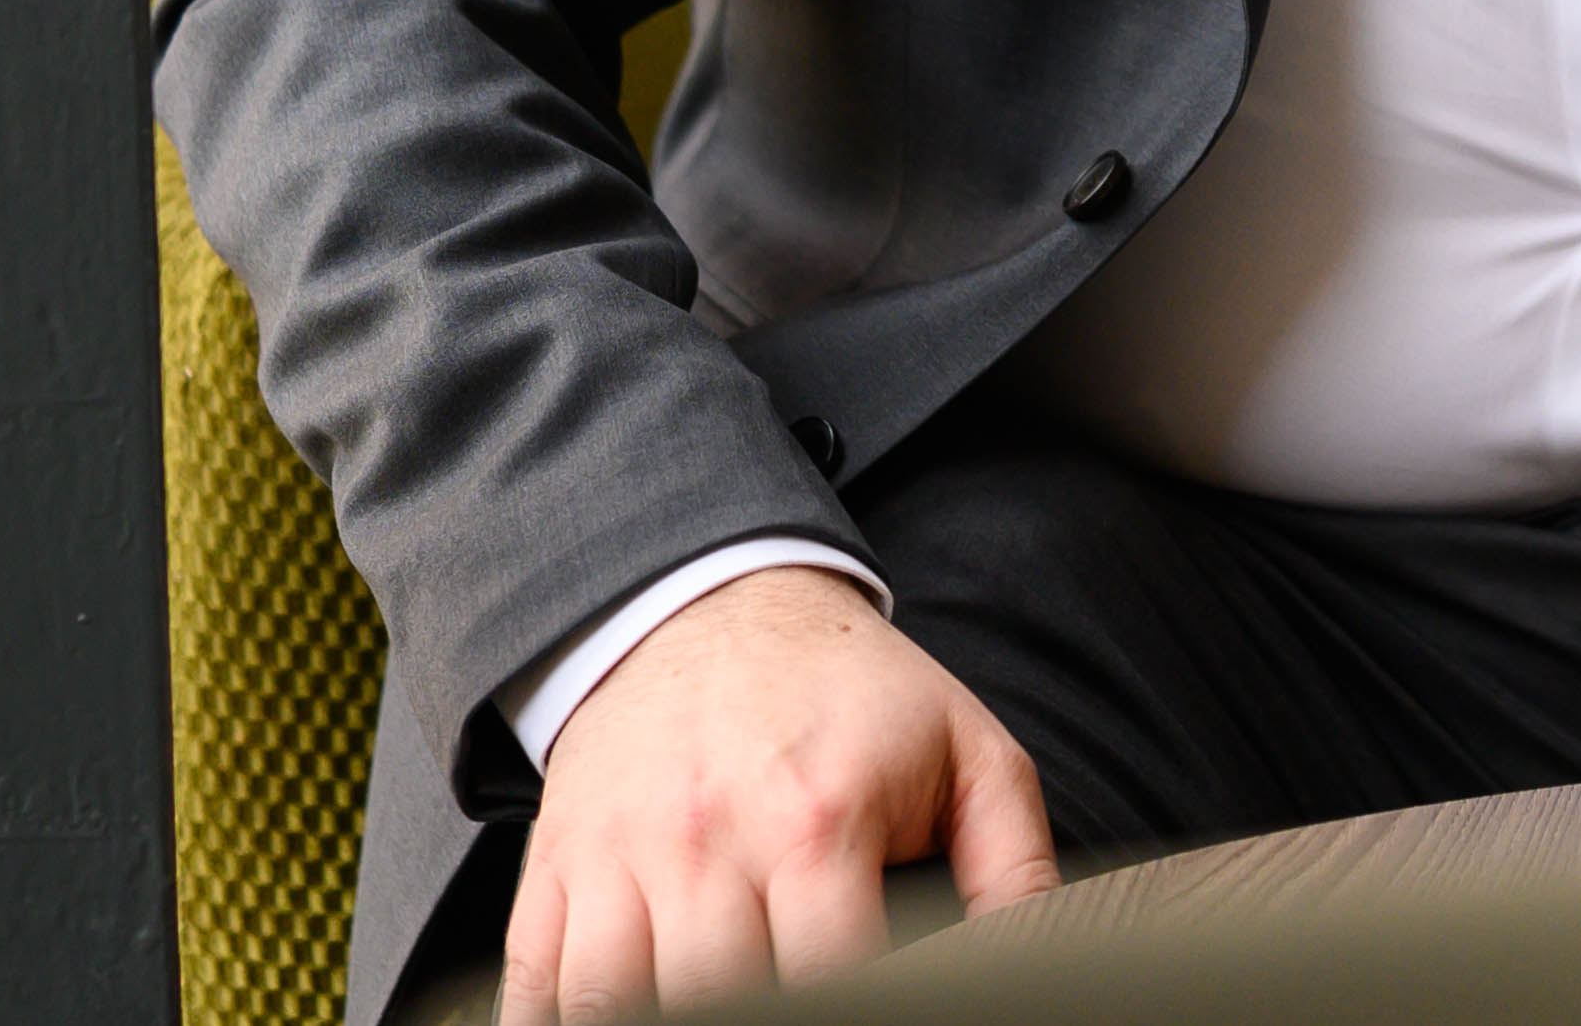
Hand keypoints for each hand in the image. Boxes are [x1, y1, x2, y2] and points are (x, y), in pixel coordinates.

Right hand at [501, 566, 1055, 1018]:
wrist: (705, 597)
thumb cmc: (846, 694)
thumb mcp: (965, 754)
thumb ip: (1016, 869)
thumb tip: (1045, 965)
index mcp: (818, 819)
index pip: (834, 981)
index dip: (860, 1013)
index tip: (872, 1005)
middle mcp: (707, 840)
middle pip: (719, 1003)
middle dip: (755, 1018)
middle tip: (800, 1002)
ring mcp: (619, 856)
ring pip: (615, 1006)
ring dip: (656, 1023)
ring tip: (709, 1010)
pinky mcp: (555, 867)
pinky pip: (535, 987)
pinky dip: (559, 1022)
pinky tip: (612, 1020)